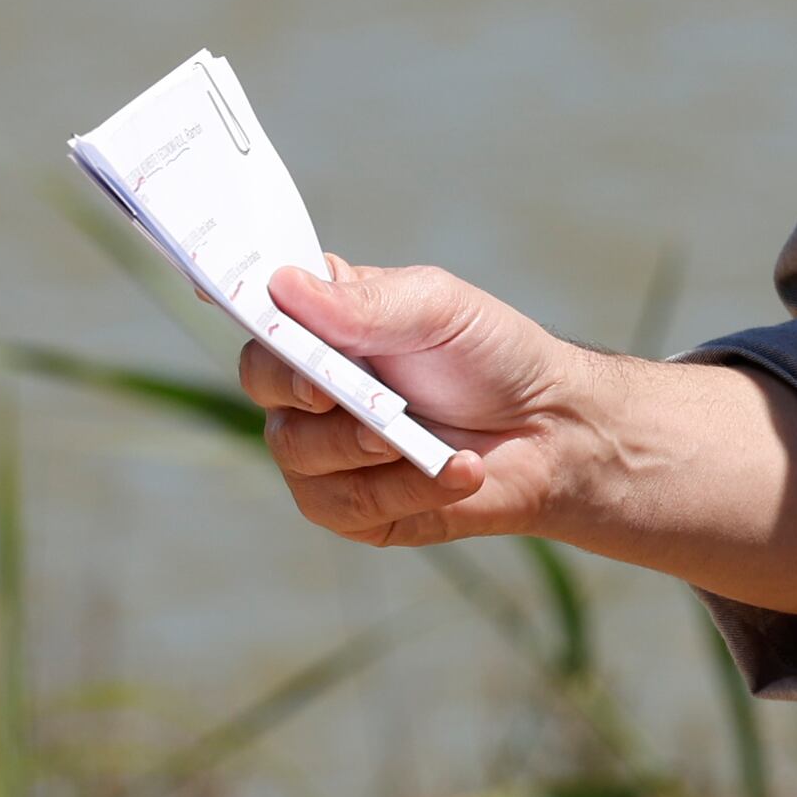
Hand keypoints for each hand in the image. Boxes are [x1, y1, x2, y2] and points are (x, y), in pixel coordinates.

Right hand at [245, 259, 796, 617]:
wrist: (552, 431)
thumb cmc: (492, 356)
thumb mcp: (437, 308)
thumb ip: (363, 303)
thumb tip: (285, 288)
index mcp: (322, 322)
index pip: (258, 309)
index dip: (244, 307)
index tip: (260, 311)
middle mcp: (308, 385)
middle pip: (262, 380)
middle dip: (306, 386)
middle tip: (341, 390)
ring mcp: (321, 450)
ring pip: (298, 450)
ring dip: (366, 444)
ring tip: (423, 438)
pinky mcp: (349, 508)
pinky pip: (346, 504)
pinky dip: (405, 489)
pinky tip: (457, 471)